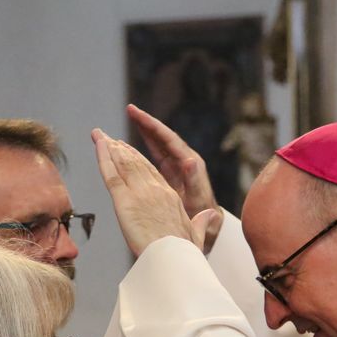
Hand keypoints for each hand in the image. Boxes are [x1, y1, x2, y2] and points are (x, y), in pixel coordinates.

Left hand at [92, 128, 215, 257]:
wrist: (174, 258)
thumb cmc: (184, 253)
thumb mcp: (196, 236)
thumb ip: (200, 223)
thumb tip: (210, 215)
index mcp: (170, 197)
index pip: (152, 174)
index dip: (140, 161)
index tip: (130, 151)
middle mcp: (155, 189)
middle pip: (136, 164)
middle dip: (121, 150)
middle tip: (110, 138)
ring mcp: (139, 192)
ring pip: (123, 164)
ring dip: (109, 148)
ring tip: (100, 136)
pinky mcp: (124, 200)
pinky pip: (110, 174)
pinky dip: (102, 156)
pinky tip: (97, 143)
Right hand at [126, 103, 223, 249]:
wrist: (207, 227)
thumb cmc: (203, 214)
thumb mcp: (198, 198)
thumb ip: (194, 180)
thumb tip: (189, 161)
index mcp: (189, 163)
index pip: (168, 138)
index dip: (152, 125)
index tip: (137, 114)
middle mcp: (182, 160)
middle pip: (162, 137)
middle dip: (146, 123)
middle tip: (130, 110)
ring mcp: (176, 167)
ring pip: (158, 145)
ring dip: (144, 132)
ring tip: (129, 121)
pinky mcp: (170, 176)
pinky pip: (155, 157)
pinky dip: (144, 148)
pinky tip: (131, 145)